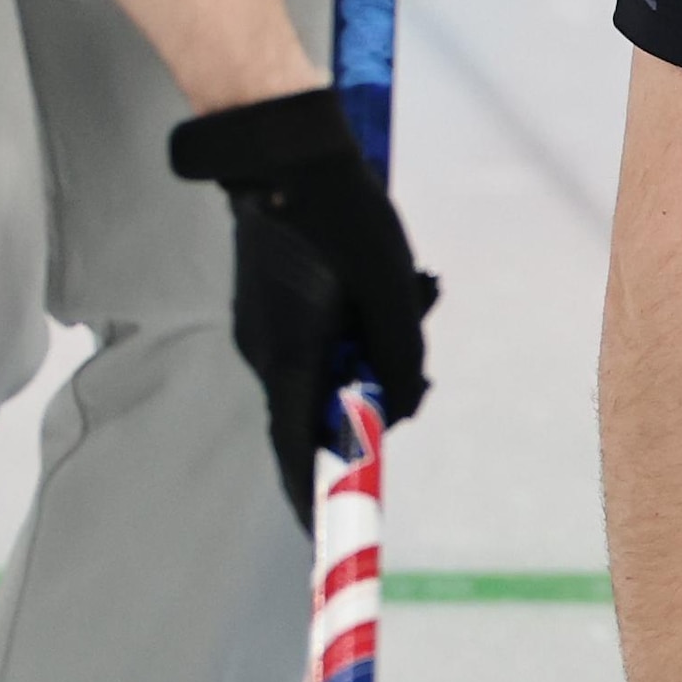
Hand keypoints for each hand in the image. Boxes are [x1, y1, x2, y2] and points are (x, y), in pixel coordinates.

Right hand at [168, 90, 437, 521]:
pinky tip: (390, 286)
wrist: (285, 150)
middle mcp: (267, 351)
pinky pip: (315, 340)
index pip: (295, 446)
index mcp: (291, 356)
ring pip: (323, 368)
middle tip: (416, 369)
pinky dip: (352, 331)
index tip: (323, 531)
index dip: (311, 491)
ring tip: (414, 296)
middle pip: (318, 409)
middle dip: (371, 401)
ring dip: (369, 354)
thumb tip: (401, 409)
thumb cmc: (342, 217)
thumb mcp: (392, 292)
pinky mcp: (271, 305)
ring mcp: (264, 327)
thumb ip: (400, 360)